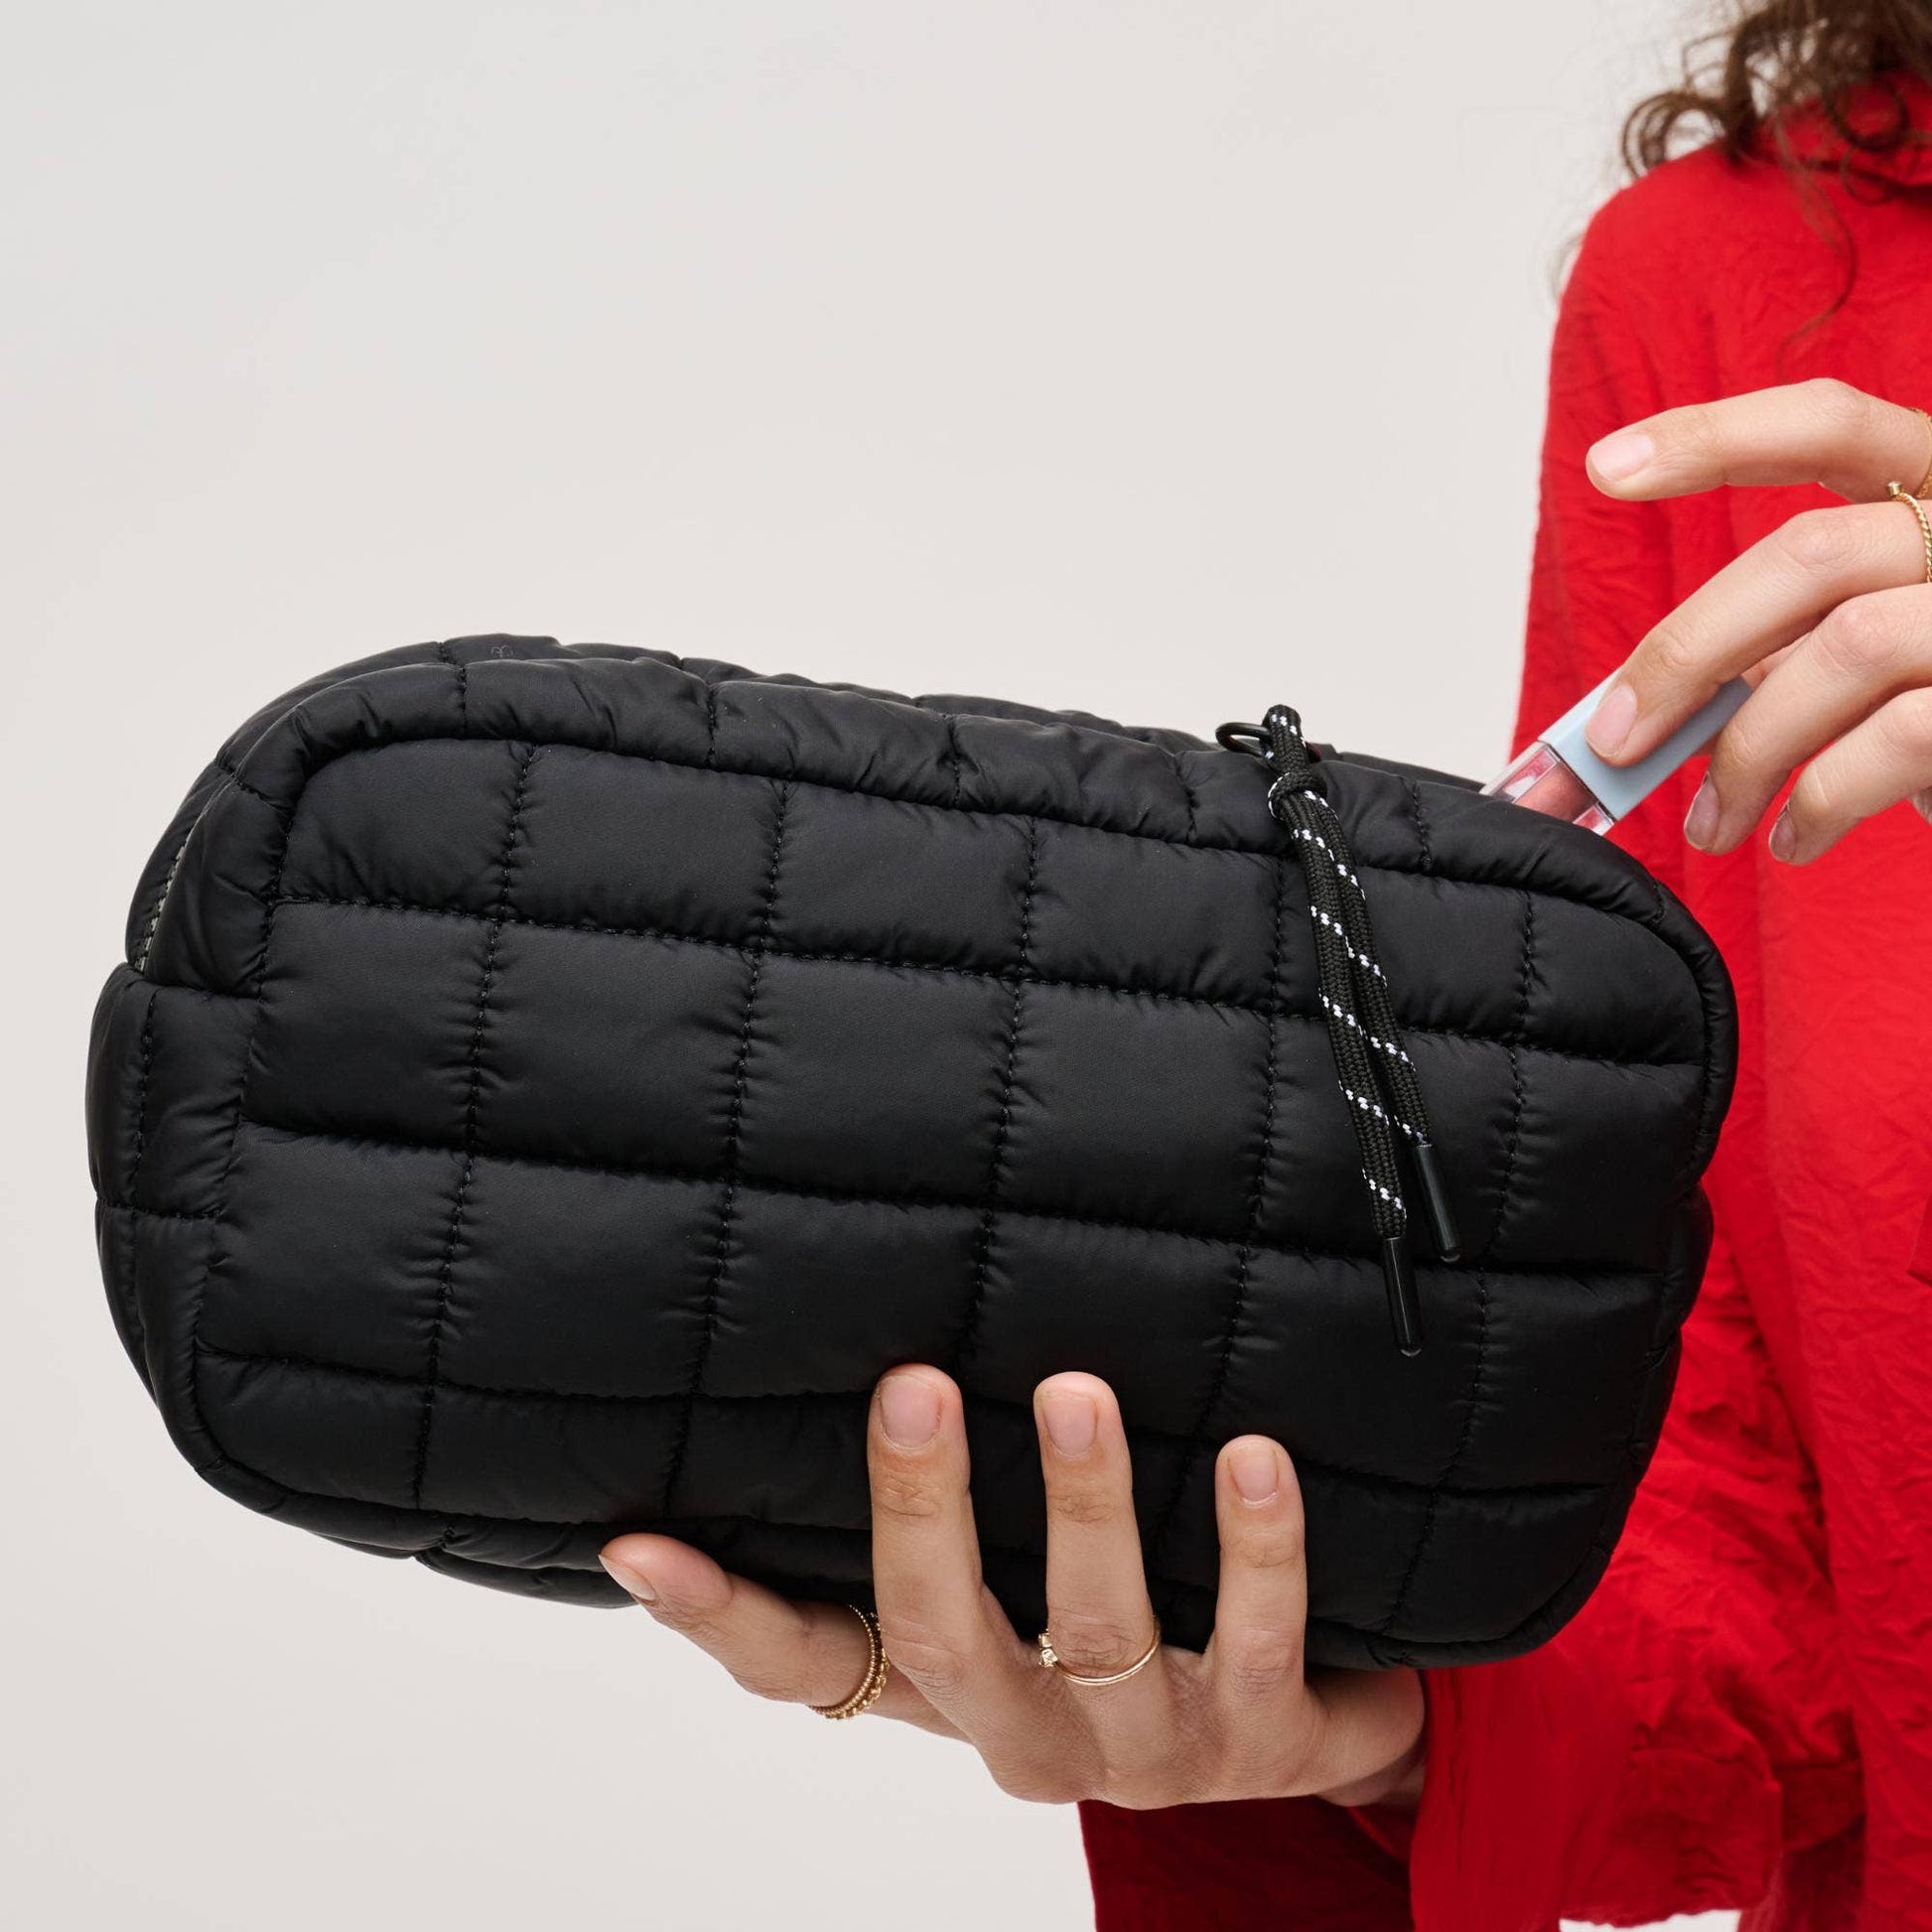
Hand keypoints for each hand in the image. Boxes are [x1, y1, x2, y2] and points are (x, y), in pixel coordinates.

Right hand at [598, 1367, 1424, 1810]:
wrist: (1306, 1730)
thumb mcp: (1018, 1592)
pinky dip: (1254, 1548)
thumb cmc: (1128, 1635)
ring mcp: (1148, 1749)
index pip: (807, 1664)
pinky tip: (1252, 1457)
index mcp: (951, 1691)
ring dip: (1084, 1505)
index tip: (641, 1540)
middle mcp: (1029, 1734)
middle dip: (922, 1509)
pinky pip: (1260, 1640)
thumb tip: (850, 1361)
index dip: (720, 1614)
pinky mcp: (1266, 1739)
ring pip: (1097, 1632)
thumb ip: (940, 1525)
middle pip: (942, 1634)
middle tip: (911, 1385)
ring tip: (1075, 1393)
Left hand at [1579, 377, 1931, 860]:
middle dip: (1687, 652)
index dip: (1715, 436)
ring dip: (1747, 751)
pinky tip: (1793, 839)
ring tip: (1712, 823)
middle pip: (1808, 554)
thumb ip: (1767, 655)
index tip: (1605, 467)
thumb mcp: (1860, 657)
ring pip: (1845, 649)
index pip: (1832, 425)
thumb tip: (1622, 713)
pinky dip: (1819, 800)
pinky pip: (1898, 738)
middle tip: (1615, 741)